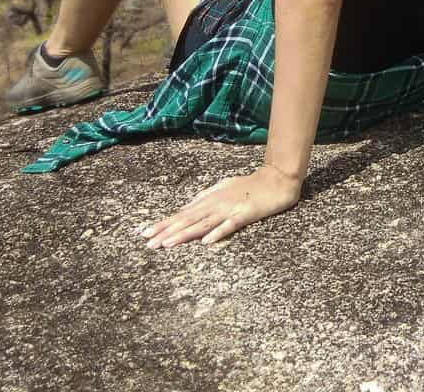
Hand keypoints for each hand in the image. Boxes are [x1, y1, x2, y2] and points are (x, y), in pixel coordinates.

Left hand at [138, 164, 300, 248]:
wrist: (278, 177)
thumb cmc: (252, 184)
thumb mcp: (225, 186)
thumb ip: (207, 196)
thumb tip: (189, 205)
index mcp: (211, 198)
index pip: (183, 213)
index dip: (164, 223)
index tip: (145, 233)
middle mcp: (216, 203)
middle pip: (188, 219)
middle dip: (167, 231)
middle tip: (148, 243)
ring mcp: (230, 208)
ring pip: (203, 223)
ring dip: (184, 234)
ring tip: (167, 244)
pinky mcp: (246, 213)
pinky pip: (230, 225)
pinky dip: (217, 233)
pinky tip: (206, 242)